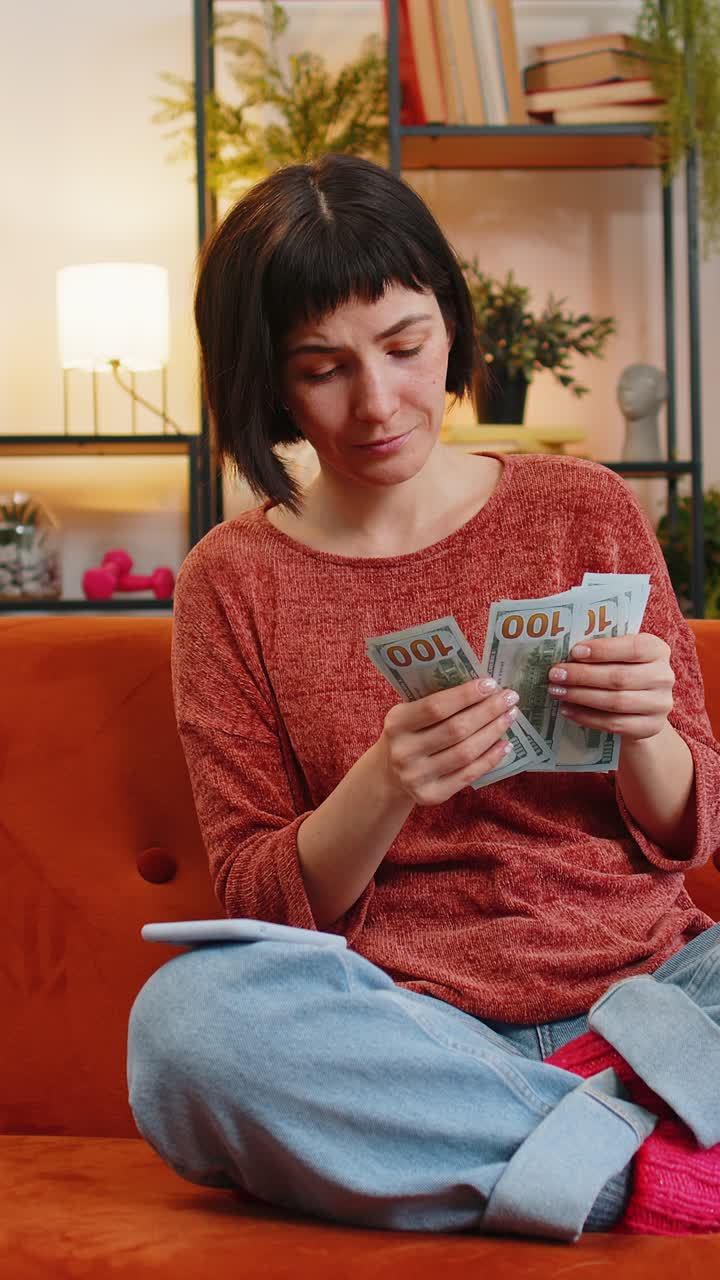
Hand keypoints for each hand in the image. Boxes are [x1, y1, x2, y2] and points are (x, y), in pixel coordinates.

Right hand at [379, 678, 518, 805]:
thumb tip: (484, 687)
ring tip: (510, 716)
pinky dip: (490, 758)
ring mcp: (416, 777)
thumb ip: (438, 701)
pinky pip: (468, 775)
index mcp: (396, 723)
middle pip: (456, 729)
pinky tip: (505, 744)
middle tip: (510, 698)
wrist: (389, 773)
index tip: (491, 684)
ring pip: (466, 752)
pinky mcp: (431, 795)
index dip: (466, 695)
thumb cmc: (409, 733)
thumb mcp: (410, 714)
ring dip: (493, 732)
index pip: (436, 707)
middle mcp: (403, 752)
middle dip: (488, 711)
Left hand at [547, 634, 674, 742]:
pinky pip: (614, 724)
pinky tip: (567, 710)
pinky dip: (587, 718)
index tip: (574, 651)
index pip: (634, 648)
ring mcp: (660, 704)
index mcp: (657, 650)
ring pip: (616, 702)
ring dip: (581, 696)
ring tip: (556, 691)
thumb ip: (601, 650)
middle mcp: (663, 676)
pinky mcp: (650, 727)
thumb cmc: (623, 670)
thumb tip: (563, 650)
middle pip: (620, 677)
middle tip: (555, 674)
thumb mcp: (619, 655)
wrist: (642, 707)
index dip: (604, 650)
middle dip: (583, 676)